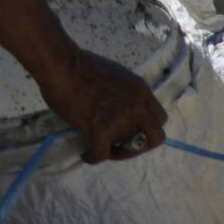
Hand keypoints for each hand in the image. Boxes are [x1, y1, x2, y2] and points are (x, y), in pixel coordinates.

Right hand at [35, 48, 165, 163]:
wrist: (64, 66)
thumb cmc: (83, 66)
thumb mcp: (118, 76)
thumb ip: (125, 94)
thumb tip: (119, 108)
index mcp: (141, 91)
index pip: (159, 117)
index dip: (147, 128)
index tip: (131, 131)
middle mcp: (137, 106)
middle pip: (156, 137)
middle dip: (141, 145)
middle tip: (122, 146)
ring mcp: (121, 119)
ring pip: (127, 148)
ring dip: (114, 151)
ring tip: (100, 148)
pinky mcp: (100, 130)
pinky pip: (101, 154)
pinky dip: (93, 157)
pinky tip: (85, 154)